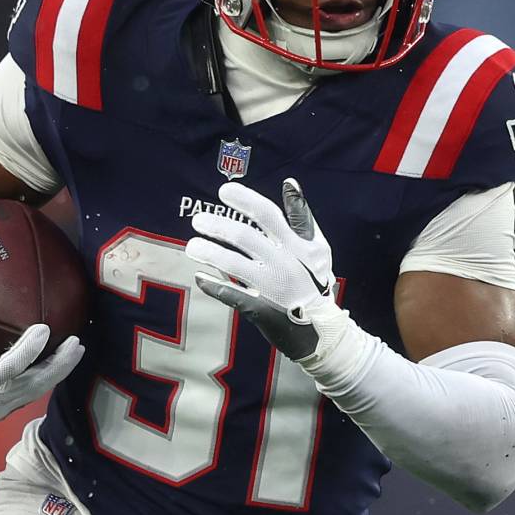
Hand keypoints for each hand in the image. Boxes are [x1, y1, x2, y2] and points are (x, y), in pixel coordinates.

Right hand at [0, 293, 83, 424]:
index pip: (9, 369)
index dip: (28, 350)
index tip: (44, 328)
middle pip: (33, 385)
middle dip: (58, 365)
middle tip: (76, 342)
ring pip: (35, 391)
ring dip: (57, 371)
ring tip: (75, 349)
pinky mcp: (1, 410)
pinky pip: (29, 392)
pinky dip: (45, 376)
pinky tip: (58, 359)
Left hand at [186, 179, 345, 362]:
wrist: (324, 331)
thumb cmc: (317, 283)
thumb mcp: (318, 248)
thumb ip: (302, 216)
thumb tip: (289, 183)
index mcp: (297, 246)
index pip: (268, 215)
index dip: (245, 201)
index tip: (224, 191)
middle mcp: (285, 264)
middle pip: (246, 238)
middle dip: (218, 226)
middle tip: (197, 220)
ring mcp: (273, 288)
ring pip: (236, 265)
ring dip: (210, 253)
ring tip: (191, 246)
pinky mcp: (262, 310)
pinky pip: (232, 295)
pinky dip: (214, 286)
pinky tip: (199, 277)